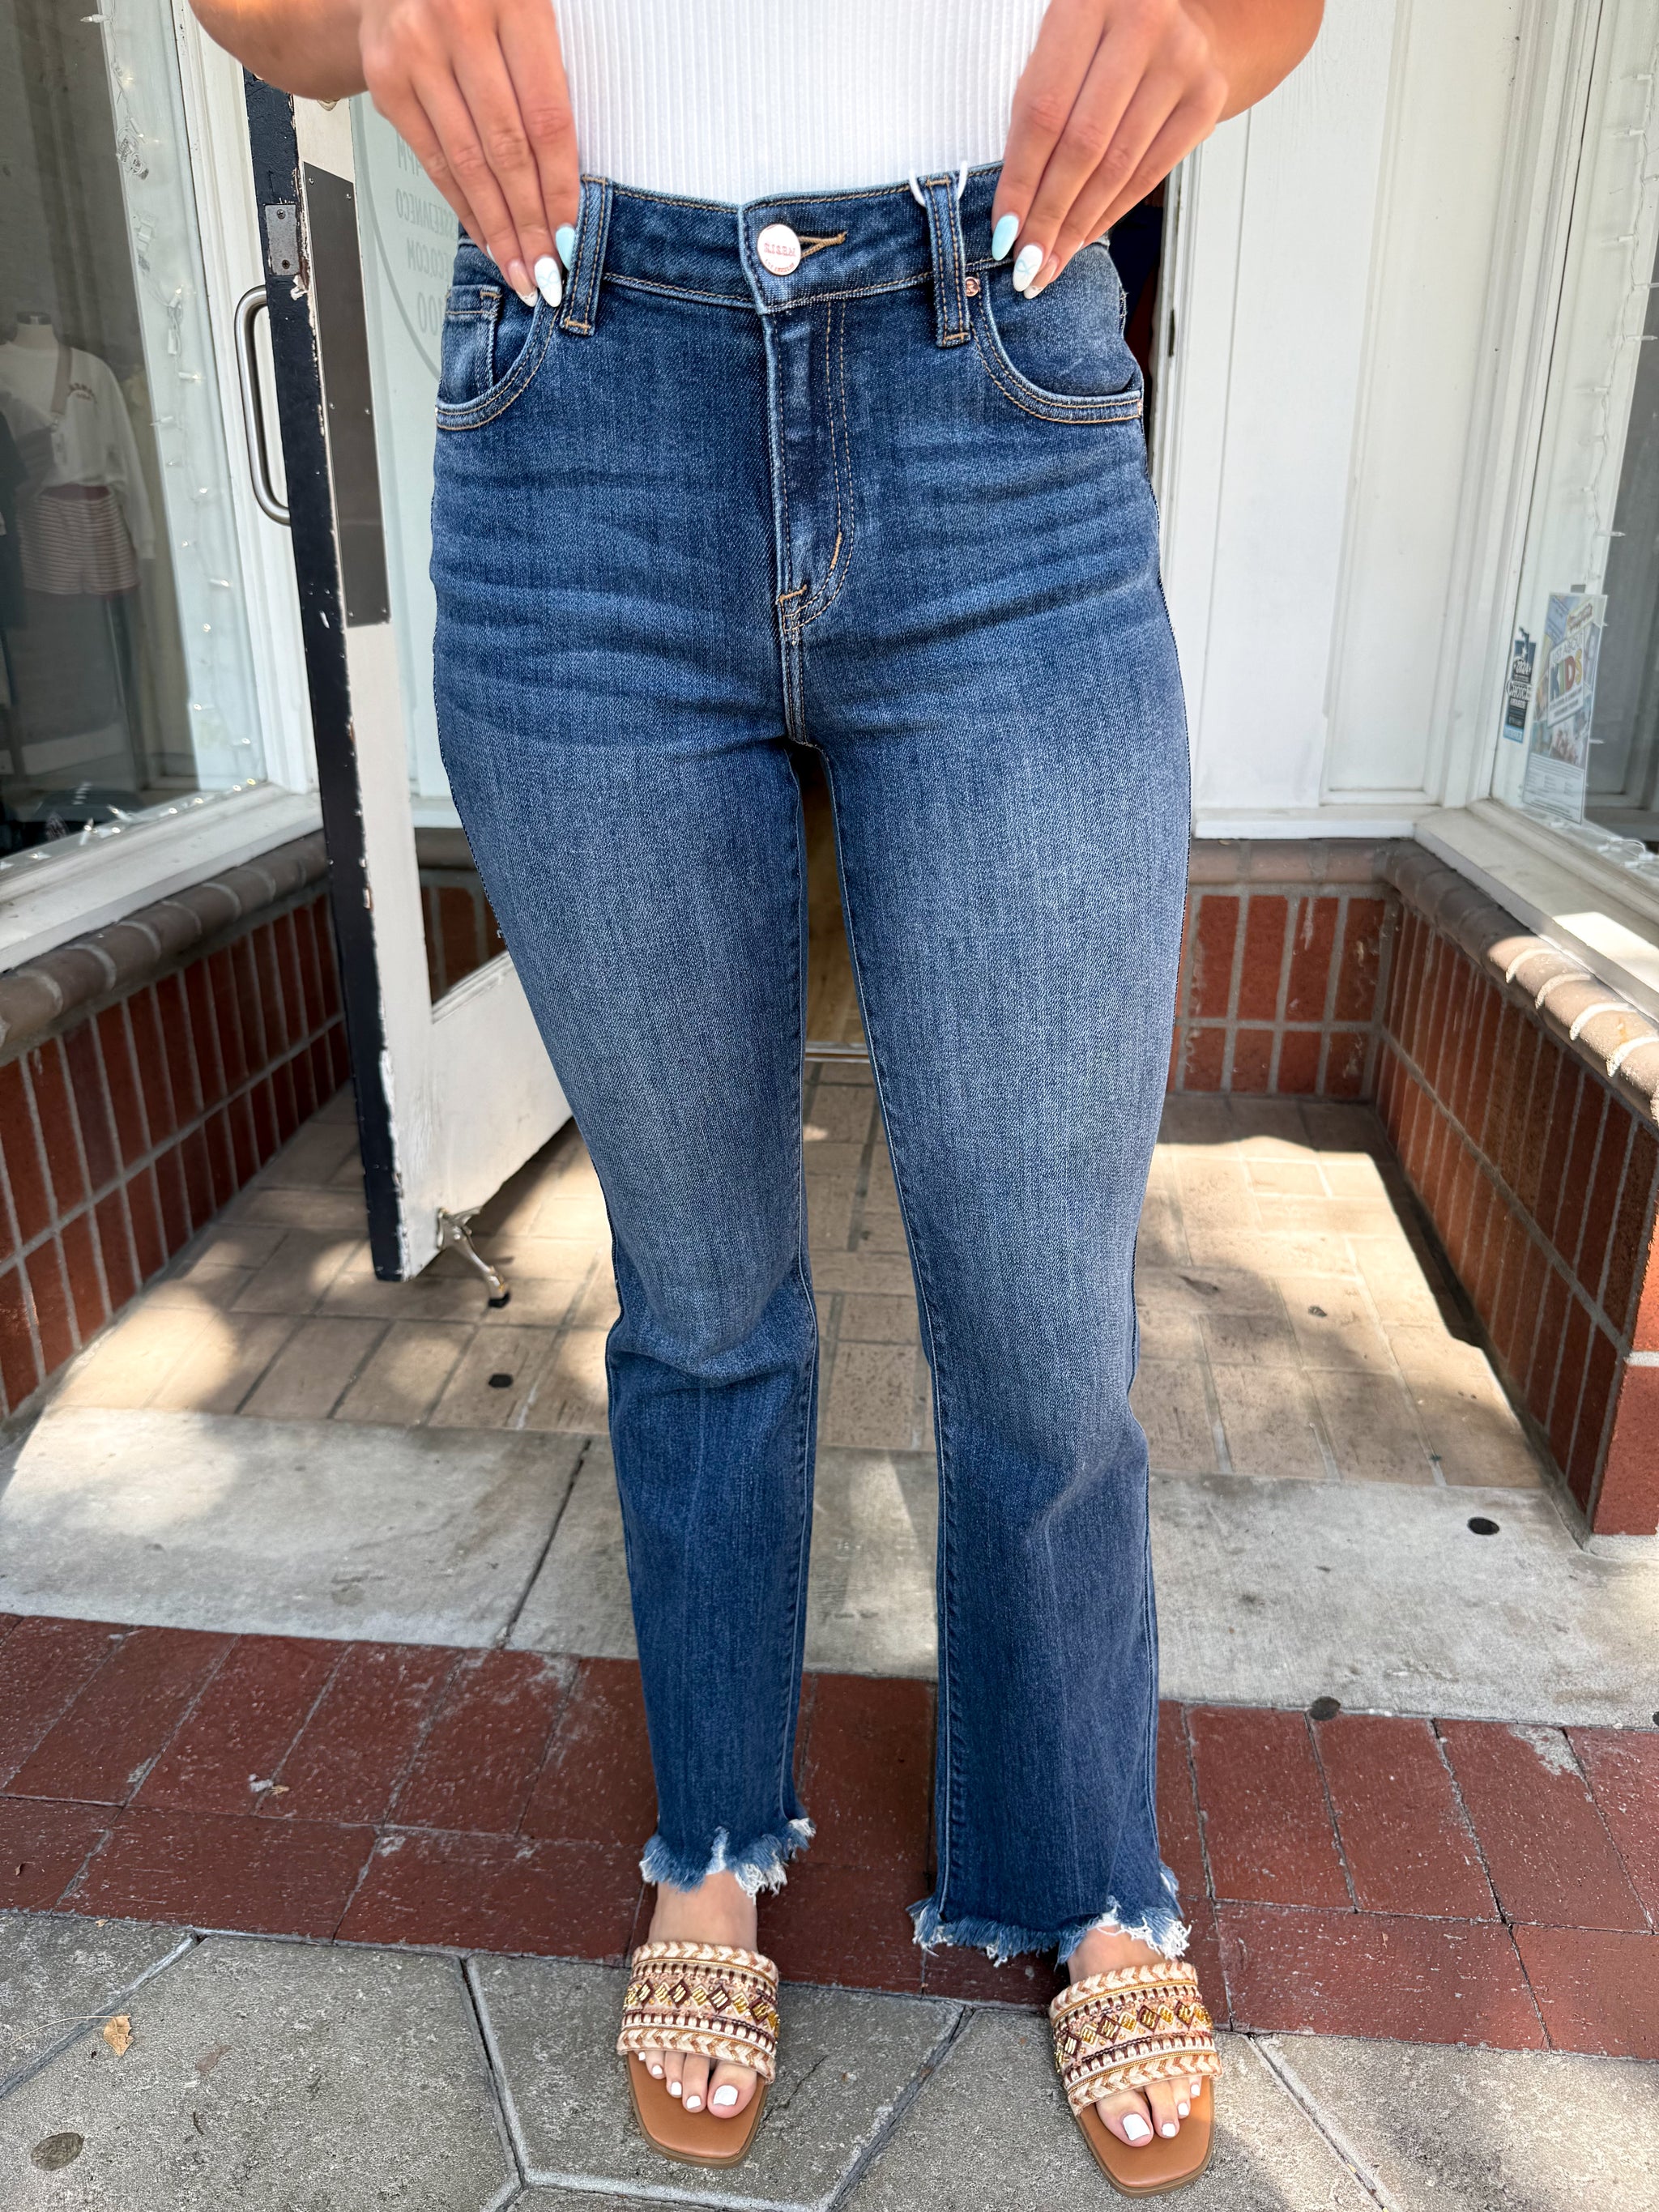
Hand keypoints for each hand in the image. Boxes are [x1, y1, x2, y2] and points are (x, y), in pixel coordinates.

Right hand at [357, 0, 579, 304]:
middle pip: (506, 148)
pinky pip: (432, 159)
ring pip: (467, 162)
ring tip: (518, 268)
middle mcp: (460, 21)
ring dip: (497, 227)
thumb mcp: (528, 14)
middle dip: (529, 222)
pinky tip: (485, 234)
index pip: (547, 119)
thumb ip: (548, 80)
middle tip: (546, 271)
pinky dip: (462, 205)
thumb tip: (566, 185)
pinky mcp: (387, 78)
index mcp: (515, 1)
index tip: (571, 236)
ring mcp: (416, 50)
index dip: (561, 188)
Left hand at [993, 0, 1228, 296]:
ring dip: (1078, 225)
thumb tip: (1013, 209)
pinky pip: (1150, 173)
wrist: (1182, 16)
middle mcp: (1143, 22)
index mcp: (1089, 0)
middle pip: (1083, 145)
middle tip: (1026, 264)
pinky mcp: (1207, 97)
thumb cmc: (1101, 38)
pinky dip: (1111, 213)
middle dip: (1049, 214)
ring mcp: (1182, 60)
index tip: (1002, 232)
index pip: (1044, 111)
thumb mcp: (1057, 47)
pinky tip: (1084, 238)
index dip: (1020, 180)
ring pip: (1118, 166)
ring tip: (1049, 263)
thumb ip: (1035, 107)